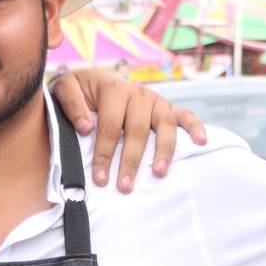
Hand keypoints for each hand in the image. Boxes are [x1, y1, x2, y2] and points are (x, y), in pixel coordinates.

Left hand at [50, 70, 207, 191]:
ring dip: (163, 150)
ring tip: (159, 173)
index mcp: (113, 88)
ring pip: (164, 125)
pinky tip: (201, 142)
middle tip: (125, 187)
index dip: (105, 153)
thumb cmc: (79, 91)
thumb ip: (71, 104)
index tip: (100, 179)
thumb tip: (86, 127)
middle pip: (137, 131)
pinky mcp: (166, 106)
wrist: (92, 79)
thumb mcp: (64, 88)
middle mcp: (138, 93)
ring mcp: (155, 100)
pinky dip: (195, 126)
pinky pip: (185, 115)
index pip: (110, 126)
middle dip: (131, 161)